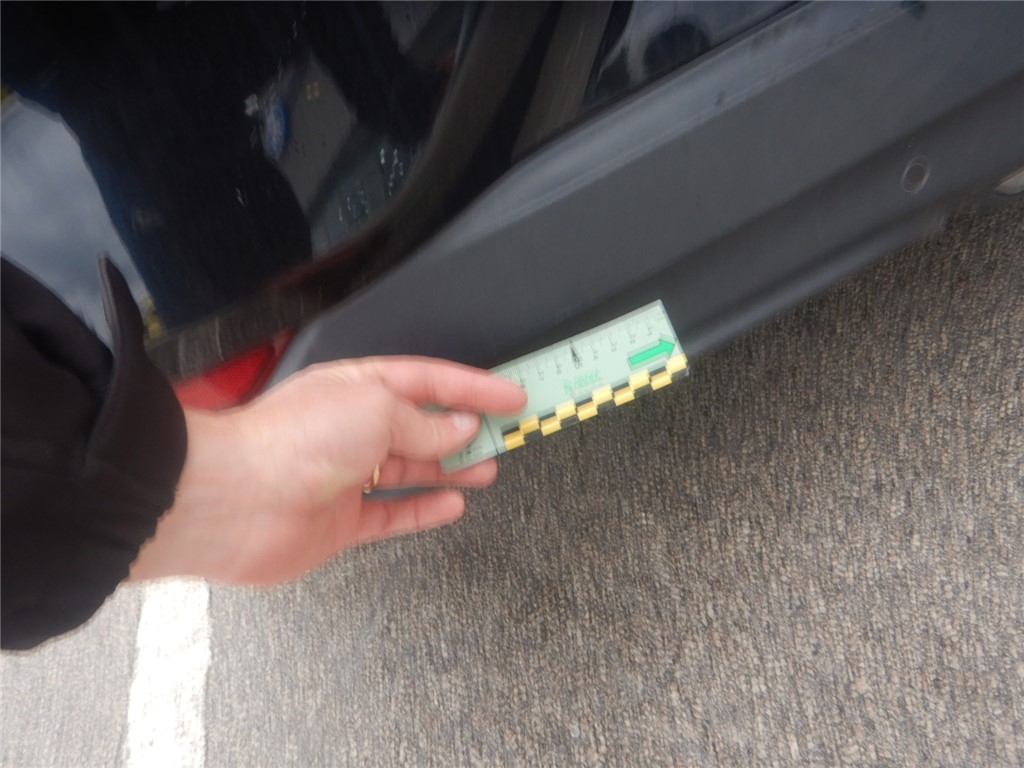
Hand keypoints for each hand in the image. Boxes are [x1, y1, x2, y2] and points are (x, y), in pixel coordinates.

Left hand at [129, 357, 526, 583]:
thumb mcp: (376, 411)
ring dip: (452, 468)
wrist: (234, 500)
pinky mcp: (339, 522)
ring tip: (489, 470)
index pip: (428, 381)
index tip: (513, 396)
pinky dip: (423, 509)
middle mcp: (351, 429)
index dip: (474, 387)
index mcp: (358, 389)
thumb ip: (425, 423)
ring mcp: (346, 476)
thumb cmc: (295, 440)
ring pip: (411, 469)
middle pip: (422, 426)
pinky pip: (392, 513)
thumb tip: (460, 427)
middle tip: (507, 437)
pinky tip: (453, 505)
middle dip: (466, 430)